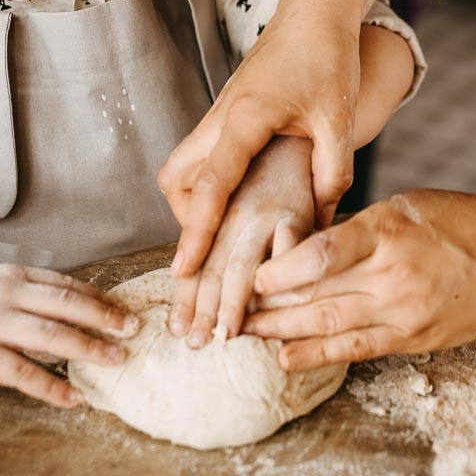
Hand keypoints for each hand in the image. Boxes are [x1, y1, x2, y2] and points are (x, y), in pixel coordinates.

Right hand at [0, 263, 139, 406]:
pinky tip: (73, 399)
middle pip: (69, 304)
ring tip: (117, 360)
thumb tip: (67, 319)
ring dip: (90, 349)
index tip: (128, 310)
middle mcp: (7, 294)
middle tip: (135, 330)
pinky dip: (53, 388)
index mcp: (13, 276)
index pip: (68, 285)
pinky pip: (24, 373)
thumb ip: (24, 299)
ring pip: (53, 336)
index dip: (102, 298)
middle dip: (107, 318)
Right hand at [158, 0, 362, 280]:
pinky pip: (202, 155)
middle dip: (186, 218)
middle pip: (177, 178)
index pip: (211, 184)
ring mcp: (220, 113)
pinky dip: (208, 182)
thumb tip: (320, 227)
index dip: (197, 231)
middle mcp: (221, 116)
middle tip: (209, 249)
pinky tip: (239, 199)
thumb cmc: (328, 55)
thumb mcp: (337, 120)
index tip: (183, 268)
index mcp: (245, 118)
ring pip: (184, 166)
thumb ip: (330, 175)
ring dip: (195, 199)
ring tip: (223, 231)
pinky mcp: (228, 111)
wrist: (317, 7)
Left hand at [169, 135, 314, 346]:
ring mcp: (267, 215)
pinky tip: (280, 308)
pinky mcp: (299, 213)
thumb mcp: (235, 200)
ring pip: (245, 265)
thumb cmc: (265, 171)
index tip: (176, 330)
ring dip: (235, 304)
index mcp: (219, 215)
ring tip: (227, 334)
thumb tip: (198, 279)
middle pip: (214, 270)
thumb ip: (221, 235)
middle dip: (204, 310)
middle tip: (196, 344)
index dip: (186, 299)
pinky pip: (291, 253)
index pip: (197, 263)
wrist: (299, 132)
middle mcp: (237, 216)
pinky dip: (286, 281)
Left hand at [242, 187, 475, 370]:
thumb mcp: (403, 205)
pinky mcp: (415, 338)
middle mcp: (393, 273)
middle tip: (229, 310)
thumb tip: (303, 245)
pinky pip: (359, 349)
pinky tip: (287, 359)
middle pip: (317, 295)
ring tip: (246, 335)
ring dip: (282, 333)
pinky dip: (319, 355)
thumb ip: (356, 228)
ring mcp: (405, 311)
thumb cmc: (457, 219)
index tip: (249, 274)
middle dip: (267, 305)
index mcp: (387, 231)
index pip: (321, 254)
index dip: (279, 270)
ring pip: (331, 326)